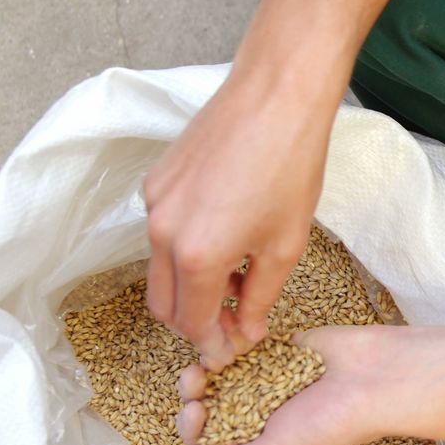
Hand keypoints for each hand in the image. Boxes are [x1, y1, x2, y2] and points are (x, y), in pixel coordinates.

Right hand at [143, 74, 330, 370]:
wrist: (275, 96)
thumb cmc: (290, 167)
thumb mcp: (286, 244)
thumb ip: (262, 297)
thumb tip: (249, 331)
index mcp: (195, 256)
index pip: (192, 323)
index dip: (215, 343)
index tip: (235, 348)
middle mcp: (162, 233)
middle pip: (163, 304)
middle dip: (196, 322)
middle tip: (236, 321)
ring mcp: (154, 204)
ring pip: (161, 268)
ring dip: (193, 286)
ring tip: (241, 278)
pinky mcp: (156, 180)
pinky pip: (164, 232)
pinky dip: (187, 250)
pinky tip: (228, 239)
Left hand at [172, 326, 424, 444]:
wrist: (375, 378)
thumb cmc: (332, 425)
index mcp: (257, 441)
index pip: (207, 437)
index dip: (192, 424)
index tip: (197, 409)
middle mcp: (259, 410)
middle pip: (209, 400)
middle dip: (194, 390)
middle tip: (196, 378)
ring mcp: (268, 376)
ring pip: (222, 370)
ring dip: (209, 362)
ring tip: (212, 357)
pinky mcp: (280, 346)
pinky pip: (247, 343)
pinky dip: (234, 339)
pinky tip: (232, 335)